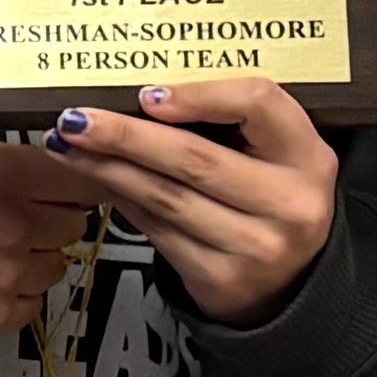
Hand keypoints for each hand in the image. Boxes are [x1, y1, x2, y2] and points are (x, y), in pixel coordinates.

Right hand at [0, 136, 104, 343]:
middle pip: (73, 224)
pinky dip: (17, 292)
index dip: (76, 184)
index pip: (81, 180)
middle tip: (14, 220)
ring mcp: (11, 274)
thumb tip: (55, 169)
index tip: (65, 189)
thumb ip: (7, 161)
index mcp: (7, 174)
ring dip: (35, 258)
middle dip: (51, 220)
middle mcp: (19, 224)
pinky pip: (34, 302)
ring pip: (57, 265)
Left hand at [44, 78, 340, 320]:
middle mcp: (289, 203)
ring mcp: (256, 246)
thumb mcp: (276, 155)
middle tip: (77, 119)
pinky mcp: (221, 278)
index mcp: (307, 156)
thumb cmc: (272, 200)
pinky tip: (99, 180)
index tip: (147, 95)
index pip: (258, 104)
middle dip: (125, 136)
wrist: (292, 282)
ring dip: (108, 168)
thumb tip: (143, 96)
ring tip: (69, 146)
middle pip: (194, 158)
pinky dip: (121, 200)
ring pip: (165, 197)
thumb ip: (230, 122)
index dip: (198, 95)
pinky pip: (157, 230)